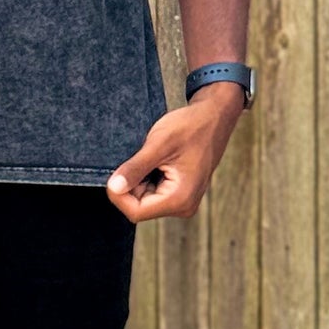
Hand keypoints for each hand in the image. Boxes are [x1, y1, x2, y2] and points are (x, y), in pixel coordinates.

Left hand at [105, 82, 245, 220]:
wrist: (215, 117)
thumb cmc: (191, 127)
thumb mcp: (158, 144)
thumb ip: (135, 168)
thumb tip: (113, 187)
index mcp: (180, 199)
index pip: (135, 211)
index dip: (119, 194)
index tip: (114, 171)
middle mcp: (183, 206)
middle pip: (139, 207)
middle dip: (130, 185)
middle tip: (135, 158)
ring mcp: (183, 201)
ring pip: (145, 200)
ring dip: (138, 180)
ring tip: (150, 157)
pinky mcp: (181, 194)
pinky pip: (154, 193)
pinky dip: (147, 178)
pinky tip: (156, 161)